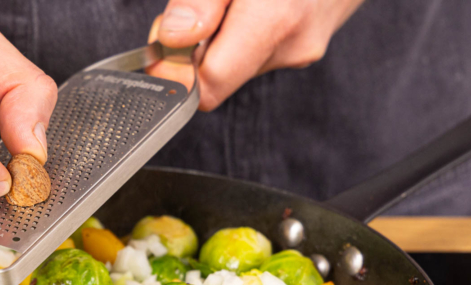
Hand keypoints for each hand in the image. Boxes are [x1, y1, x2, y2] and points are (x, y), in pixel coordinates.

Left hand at [148, 0, 363, 110]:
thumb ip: (202, 0)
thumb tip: (173, 38)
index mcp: (274, 22)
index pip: (206, 89)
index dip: (175, 72)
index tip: (162, 45)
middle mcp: (292, 46)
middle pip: (219, 76)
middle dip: (196, 47)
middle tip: (199, 6)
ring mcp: (303, 49)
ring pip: (237, 62)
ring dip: (222, 36)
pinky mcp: (307, 45)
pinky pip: (258, 50)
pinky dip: (245, 30)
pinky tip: (255, 2)